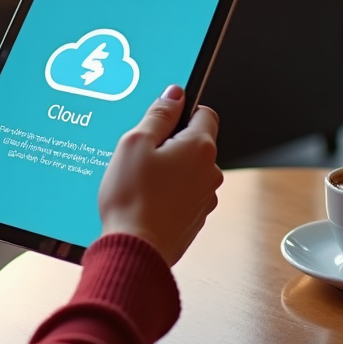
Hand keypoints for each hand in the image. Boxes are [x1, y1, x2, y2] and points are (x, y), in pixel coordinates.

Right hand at [98, 84, 222, 265]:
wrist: (135, 249)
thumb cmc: (132, 197)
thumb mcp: (136, 142)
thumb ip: (159, 114)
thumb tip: (175, 94)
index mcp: (199, 148)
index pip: (204, 113)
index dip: (181, 111)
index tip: (161, 117)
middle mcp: (210, 172)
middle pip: (194, 143)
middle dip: (169, 143)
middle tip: (140, 152)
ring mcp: (205, 198)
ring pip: (188, 170)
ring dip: (168, 169)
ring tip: (137, 179)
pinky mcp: (194, 219)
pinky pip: (183, 194)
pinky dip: (167, 192)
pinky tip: (143, 198)